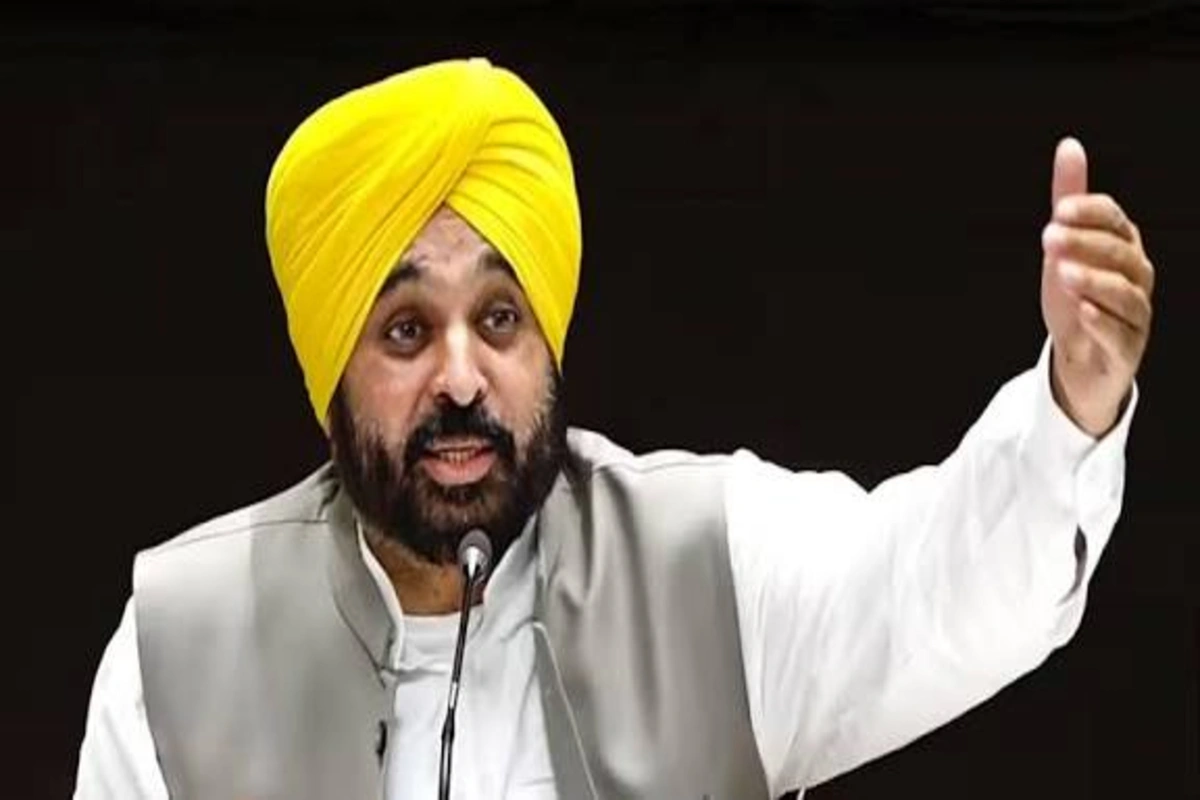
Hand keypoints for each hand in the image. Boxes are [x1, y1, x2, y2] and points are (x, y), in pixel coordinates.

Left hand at [1041, 137, 1154, 436]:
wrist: (1080, 359)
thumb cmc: (1076, 297)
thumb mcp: (1065, 247)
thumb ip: (1069, 200)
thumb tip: (1069, 146)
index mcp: (1123, 247)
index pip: (1116, 220)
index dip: (1090, 213)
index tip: (1058, 209)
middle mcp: (1136, 277)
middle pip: (1119, 255)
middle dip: (1084, 244)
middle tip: (1048, 237)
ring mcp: (1135, 314)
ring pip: (1124, 294)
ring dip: (1093, 281)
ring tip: (1063, 274)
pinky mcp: (1126, 348)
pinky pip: (1119, 334)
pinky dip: (1101, 321)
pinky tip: (1081, 311)